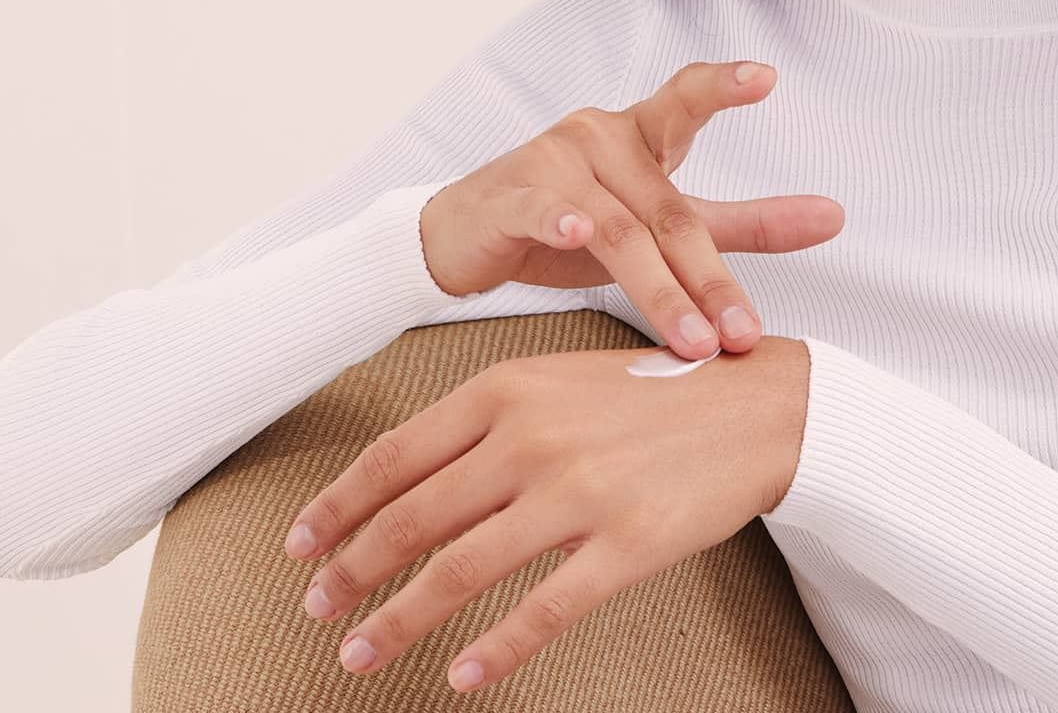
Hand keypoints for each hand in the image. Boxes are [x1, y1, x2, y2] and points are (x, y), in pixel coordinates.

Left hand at [282, 335, 810, 692]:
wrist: (757, 407)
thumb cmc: (652, 394)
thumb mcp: (559, 380)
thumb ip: (488, 419)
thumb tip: (412, 475)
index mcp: (508, 389)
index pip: (396, 456)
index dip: (338, 506)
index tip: (300, 544)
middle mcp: (532, 436)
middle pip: (414, 517)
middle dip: (351, 570)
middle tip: (315, 608)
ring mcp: (579, 492)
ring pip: (462, 570)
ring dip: (398, 620)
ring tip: (360, 653)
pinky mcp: (628, 543)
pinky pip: (544, 610)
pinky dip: (495, 650)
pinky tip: (464, 677)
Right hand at [418, 60, 844, 359]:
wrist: (464, 239)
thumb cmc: (570, 224)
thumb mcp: (661, 223)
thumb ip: (744, 222)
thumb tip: (834, 216)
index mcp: (639, 134)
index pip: (684, 101)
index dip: (722, 86)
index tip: (766, 76)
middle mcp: (599, 136)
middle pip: (668, 210)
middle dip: (710, 278)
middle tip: (743, 333)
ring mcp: (553, 162)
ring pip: (619, 229)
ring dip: (659, 289)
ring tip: (692, 341)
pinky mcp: (512, 196)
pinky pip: (545, 209)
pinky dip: (561, 221)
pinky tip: (577, 235)